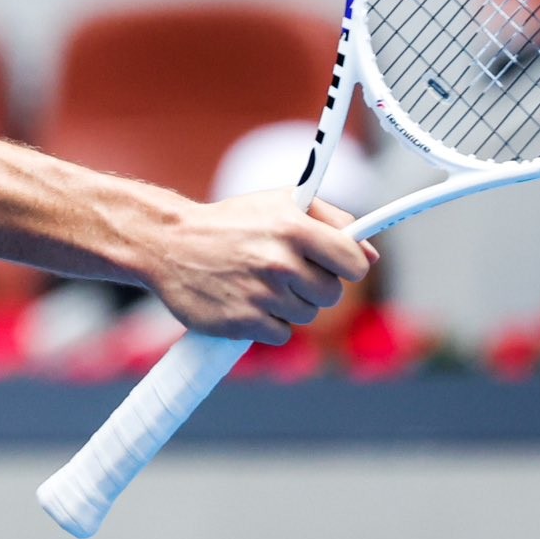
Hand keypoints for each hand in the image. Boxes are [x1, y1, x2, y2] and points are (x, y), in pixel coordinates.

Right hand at [145, 189, 374, 344]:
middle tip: (287, 270)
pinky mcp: (243, 323)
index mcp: (292, 227)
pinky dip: (270, 324)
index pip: (353, 263)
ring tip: (261, 282)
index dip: (347, 265)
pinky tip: (249, 301)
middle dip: (316, 286)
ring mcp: (261, 295)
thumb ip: (331, 220)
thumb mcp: (279, 203)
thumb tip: (371, 255)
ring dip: (291, 304)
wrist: (169, 244)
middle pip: (332, 295)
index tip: (335, 263)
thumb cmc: (231, 222)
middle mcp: (279, 262)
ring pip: (308, 316)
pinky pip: (282, 335)